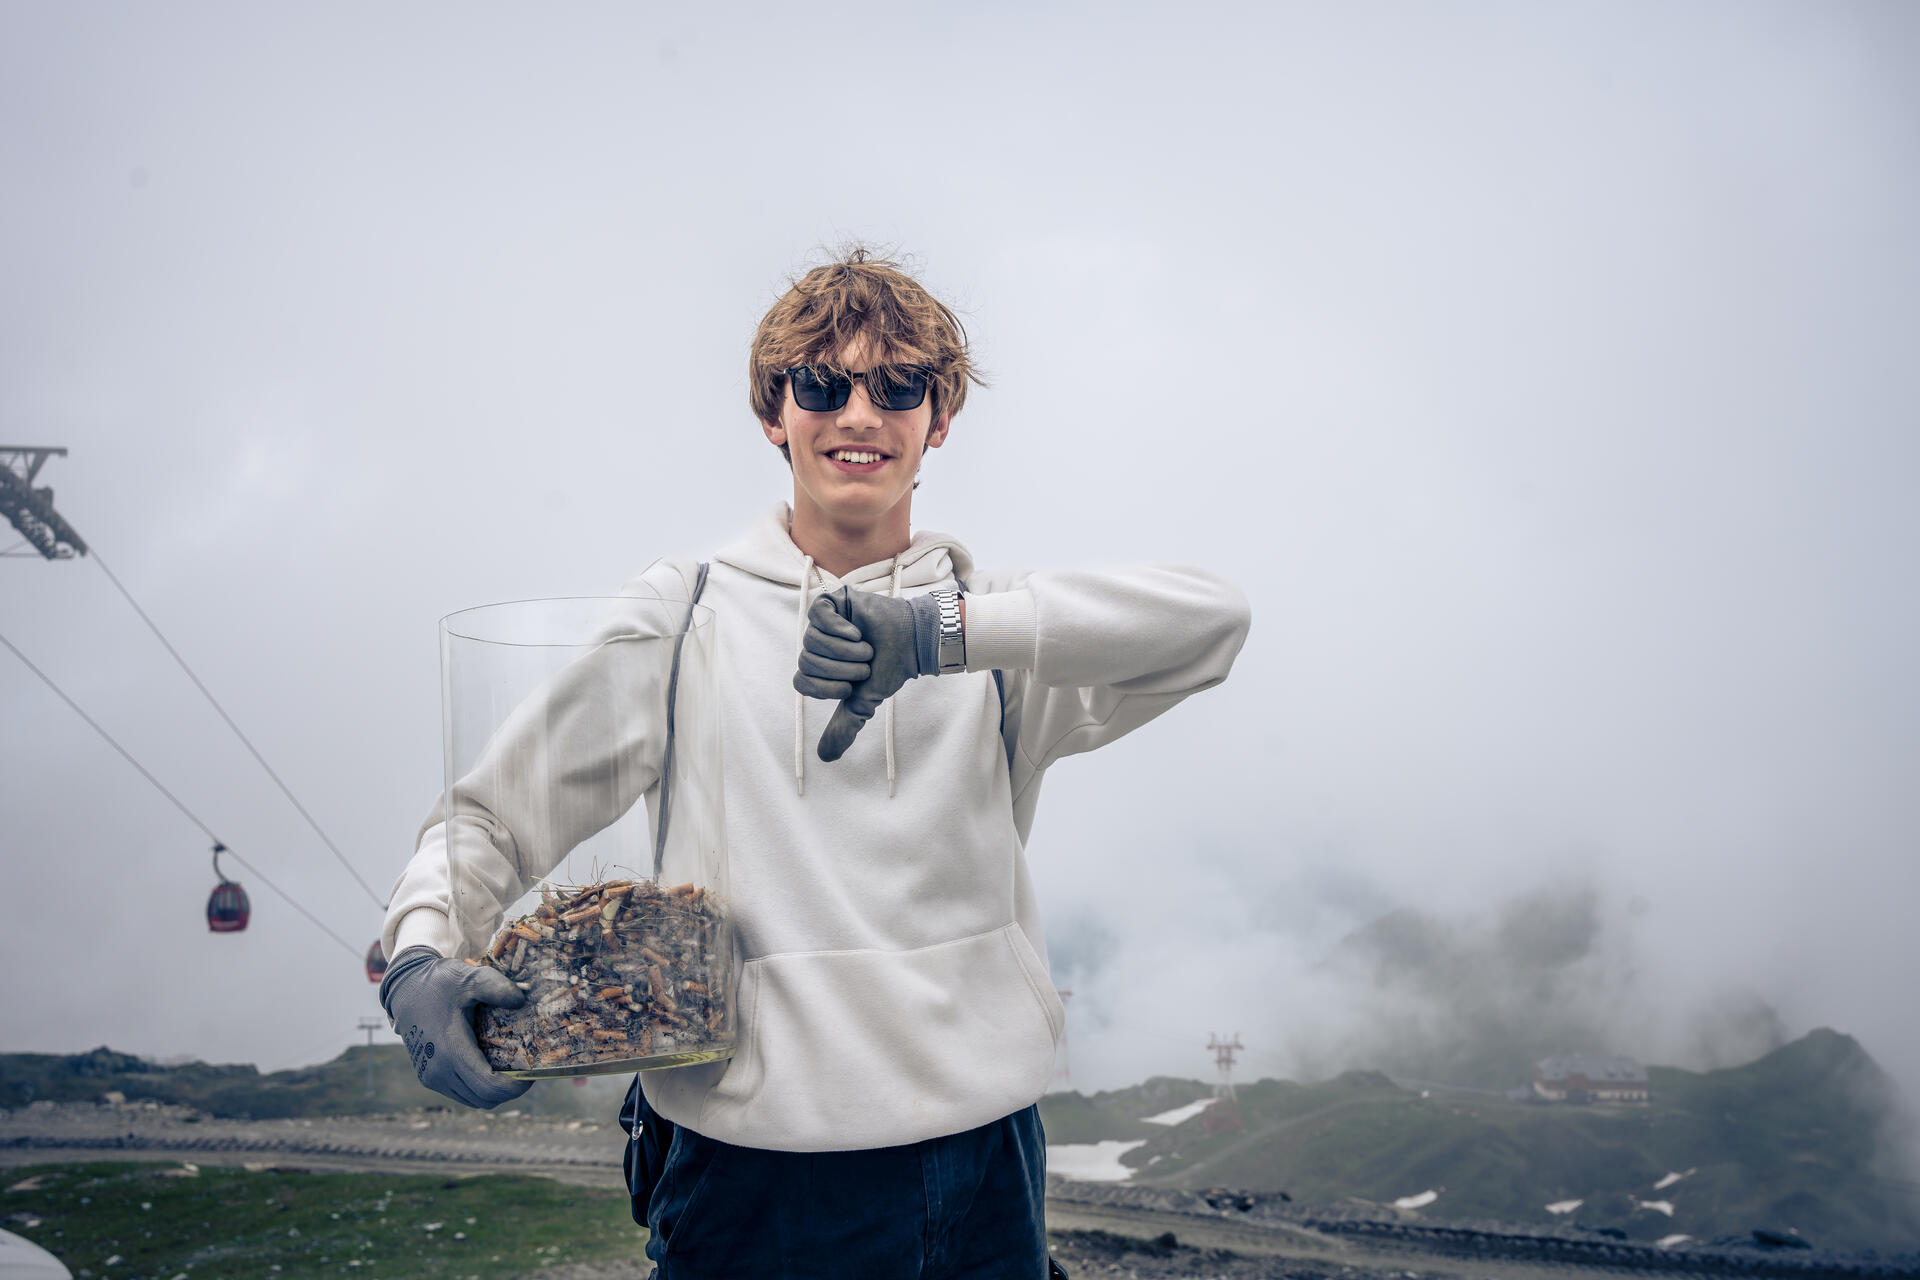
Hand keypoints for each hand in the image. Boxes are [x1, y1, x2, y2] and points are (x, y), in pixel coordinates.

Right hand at [379, 946, 531, 1109]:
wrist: (406, 988)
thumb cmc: (441, 983)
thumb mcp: (470, 978)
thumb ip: (497, 987)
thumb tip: (521, 1001)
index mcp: (450, 1052)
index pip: (489, 1087)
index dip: (516, 1086)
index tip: (533, 1072)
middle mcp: (438, 1072)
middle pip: (485, 1099)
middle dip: (510, 1088)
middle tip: (527, 1067)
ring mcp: (432, 1077)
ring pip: (474, 1099)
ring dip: (495, 1089)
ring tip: (512, 1066)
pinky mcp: (429, 1076)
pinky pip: (462, 1092)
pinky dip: (480, 1086)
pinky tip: (491, 1064)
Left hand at [794, 586, 928, 761]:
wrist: (912, 644)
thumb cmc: (888, 670)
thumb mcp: (863, 703)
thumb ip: (844, 727)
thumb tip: (825, 758)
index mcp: (819, 668)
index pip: (801, 681)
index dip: (825, 688)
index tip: (851, 687)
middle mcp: (817, 645)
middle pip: (807, 661)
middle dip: (840, 669)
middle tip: (865, 665)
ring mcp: (822, 622)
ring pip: (812, 640)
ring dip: (845, 650)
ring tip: (865, 648)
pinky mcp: (831, 602)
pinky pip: (817, 615)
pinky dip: (839, 628)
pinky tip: (857, 631)